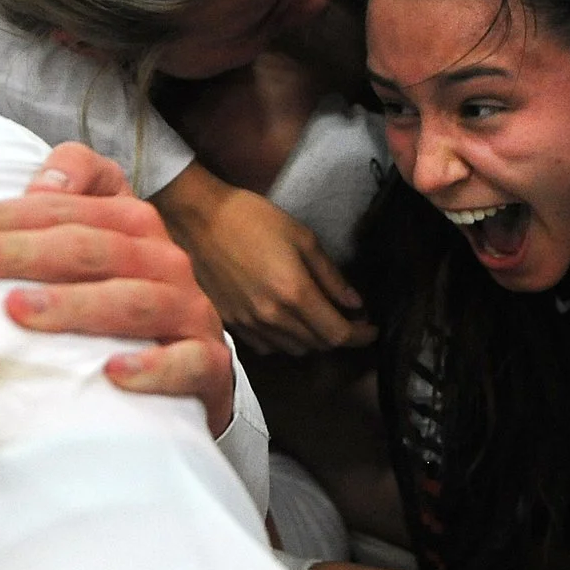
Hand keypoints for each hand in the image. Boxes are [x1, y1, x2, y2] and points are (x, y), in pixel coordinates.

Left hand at [0, 142, 234, 436]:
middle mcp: (163, 259)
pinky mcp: (209, 364)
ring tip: (18, 311)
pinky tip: (113, 372)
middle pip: (91, 247)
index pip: (62, 209)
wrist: (193, 361)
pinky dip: (155, 367)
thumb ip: (69, 191)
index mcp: (132, 221)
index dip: (1, 214)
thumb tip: (41, 186)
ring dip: (75, 305)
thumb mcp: (95, 232)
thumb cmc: (121, 292)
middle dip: (19, 251)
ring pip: (134, 300)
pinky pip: (189, 362)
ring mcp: (189, 311)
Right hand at [156, 166, 372, 355]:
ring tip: (318, 318)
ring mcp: (248, 325)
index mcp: (293, 294)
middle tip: (349, 318)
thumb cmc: (252, 219)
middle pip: (317, 345)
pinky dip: (284, 340)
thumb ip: (331, 276)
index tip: (371, 329)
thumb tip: (354, 303)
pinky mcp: (230, 325)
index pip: (337, 333)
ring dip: (312, 339)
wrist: (197, 220)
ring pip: (293, 350)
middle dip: (338, 335)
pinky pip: (267, 347)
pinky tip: (286, 320)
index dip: (360, 335)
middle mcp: (272, 318)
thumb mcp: (302, 237)